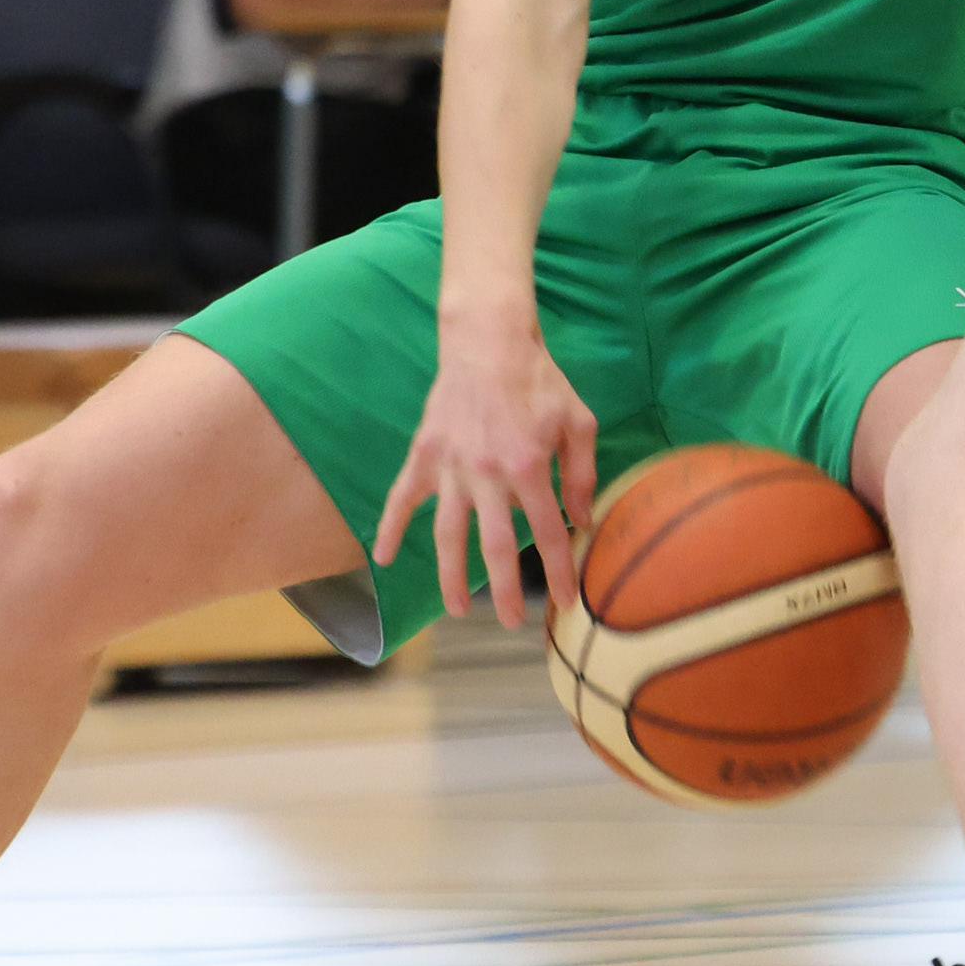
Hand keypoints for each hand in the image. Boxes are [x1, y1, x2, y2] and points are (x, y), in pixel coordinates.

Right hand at [373, 322, 597, 626]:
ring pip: (447, 534)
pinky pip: (401, 498)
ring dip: (450, 576)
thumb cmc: (540, 380)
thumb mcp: (577, 421)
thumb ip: (582, 473)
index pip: (549, 533)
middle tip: (511, 623)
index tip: (566, 601)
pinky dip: (389, 527)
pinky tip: (382, 559)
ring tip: (458, 610)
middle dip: (505, 591)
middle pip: (496, 547)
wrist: (489, 342)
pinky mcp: (424, 455)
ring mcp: (451, 467)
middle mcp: (489, 474)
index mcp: (530, 467)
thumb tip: (582, 520)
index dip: (559, 571)